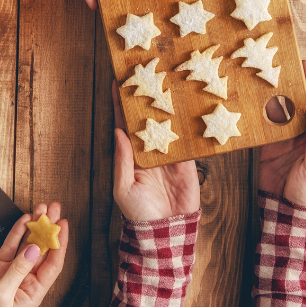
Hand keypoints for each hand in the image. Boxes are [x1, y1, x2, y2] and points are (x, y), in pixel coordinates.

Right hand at [0, 203, 67, 306]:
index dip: (59, 243)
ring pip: (27, 246)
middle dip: (48, 229)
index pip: (53, 264)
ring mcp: (14, 273)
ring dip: (34, 228)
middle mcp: (28, 281)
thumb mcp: (1, 294)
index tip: (62, 224)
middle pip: (42, 251)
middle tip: (53, 208)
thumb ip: (18, 270)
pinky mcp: (0, 268)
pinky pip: (11, 247)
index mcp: (34, 292)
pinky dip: (17, 234)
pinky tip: (24, 220)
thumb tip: (34, 249)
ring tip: (40, 209)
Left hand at [112, 83, 199, 220]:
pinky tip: (187, 107)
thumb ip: (122, 160)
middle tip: (144, 74)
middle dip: (145, 99)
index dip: (121, 106)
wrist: (167, 231)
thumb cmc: (139, 213)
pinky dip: (187, 125)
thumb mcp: (123, 188)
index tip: (118, 84)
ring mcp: (169, 154)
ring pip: (167, 124)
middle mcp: (149, 151)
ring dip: (166, 106)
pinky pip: (187, 139)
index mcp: (131, 155)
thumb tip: (118, 132)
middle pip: (146, 119)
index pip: (124, 125)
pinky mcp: (188, 161)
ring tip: (165, 83)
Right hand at [258, 60, 305, 207]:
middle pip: (297, 105)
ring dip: (273, 96)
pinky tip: (253, 101)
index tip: (304, 66)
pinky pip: (265, 126)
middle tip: (281, 65)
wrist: (288, 214)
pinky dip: (259, 114)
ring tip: (265, 76)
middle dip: (291, 85)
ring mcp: (286, 140)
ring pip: (279, 112)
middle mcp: (304, 135)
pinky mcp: (269, 147)